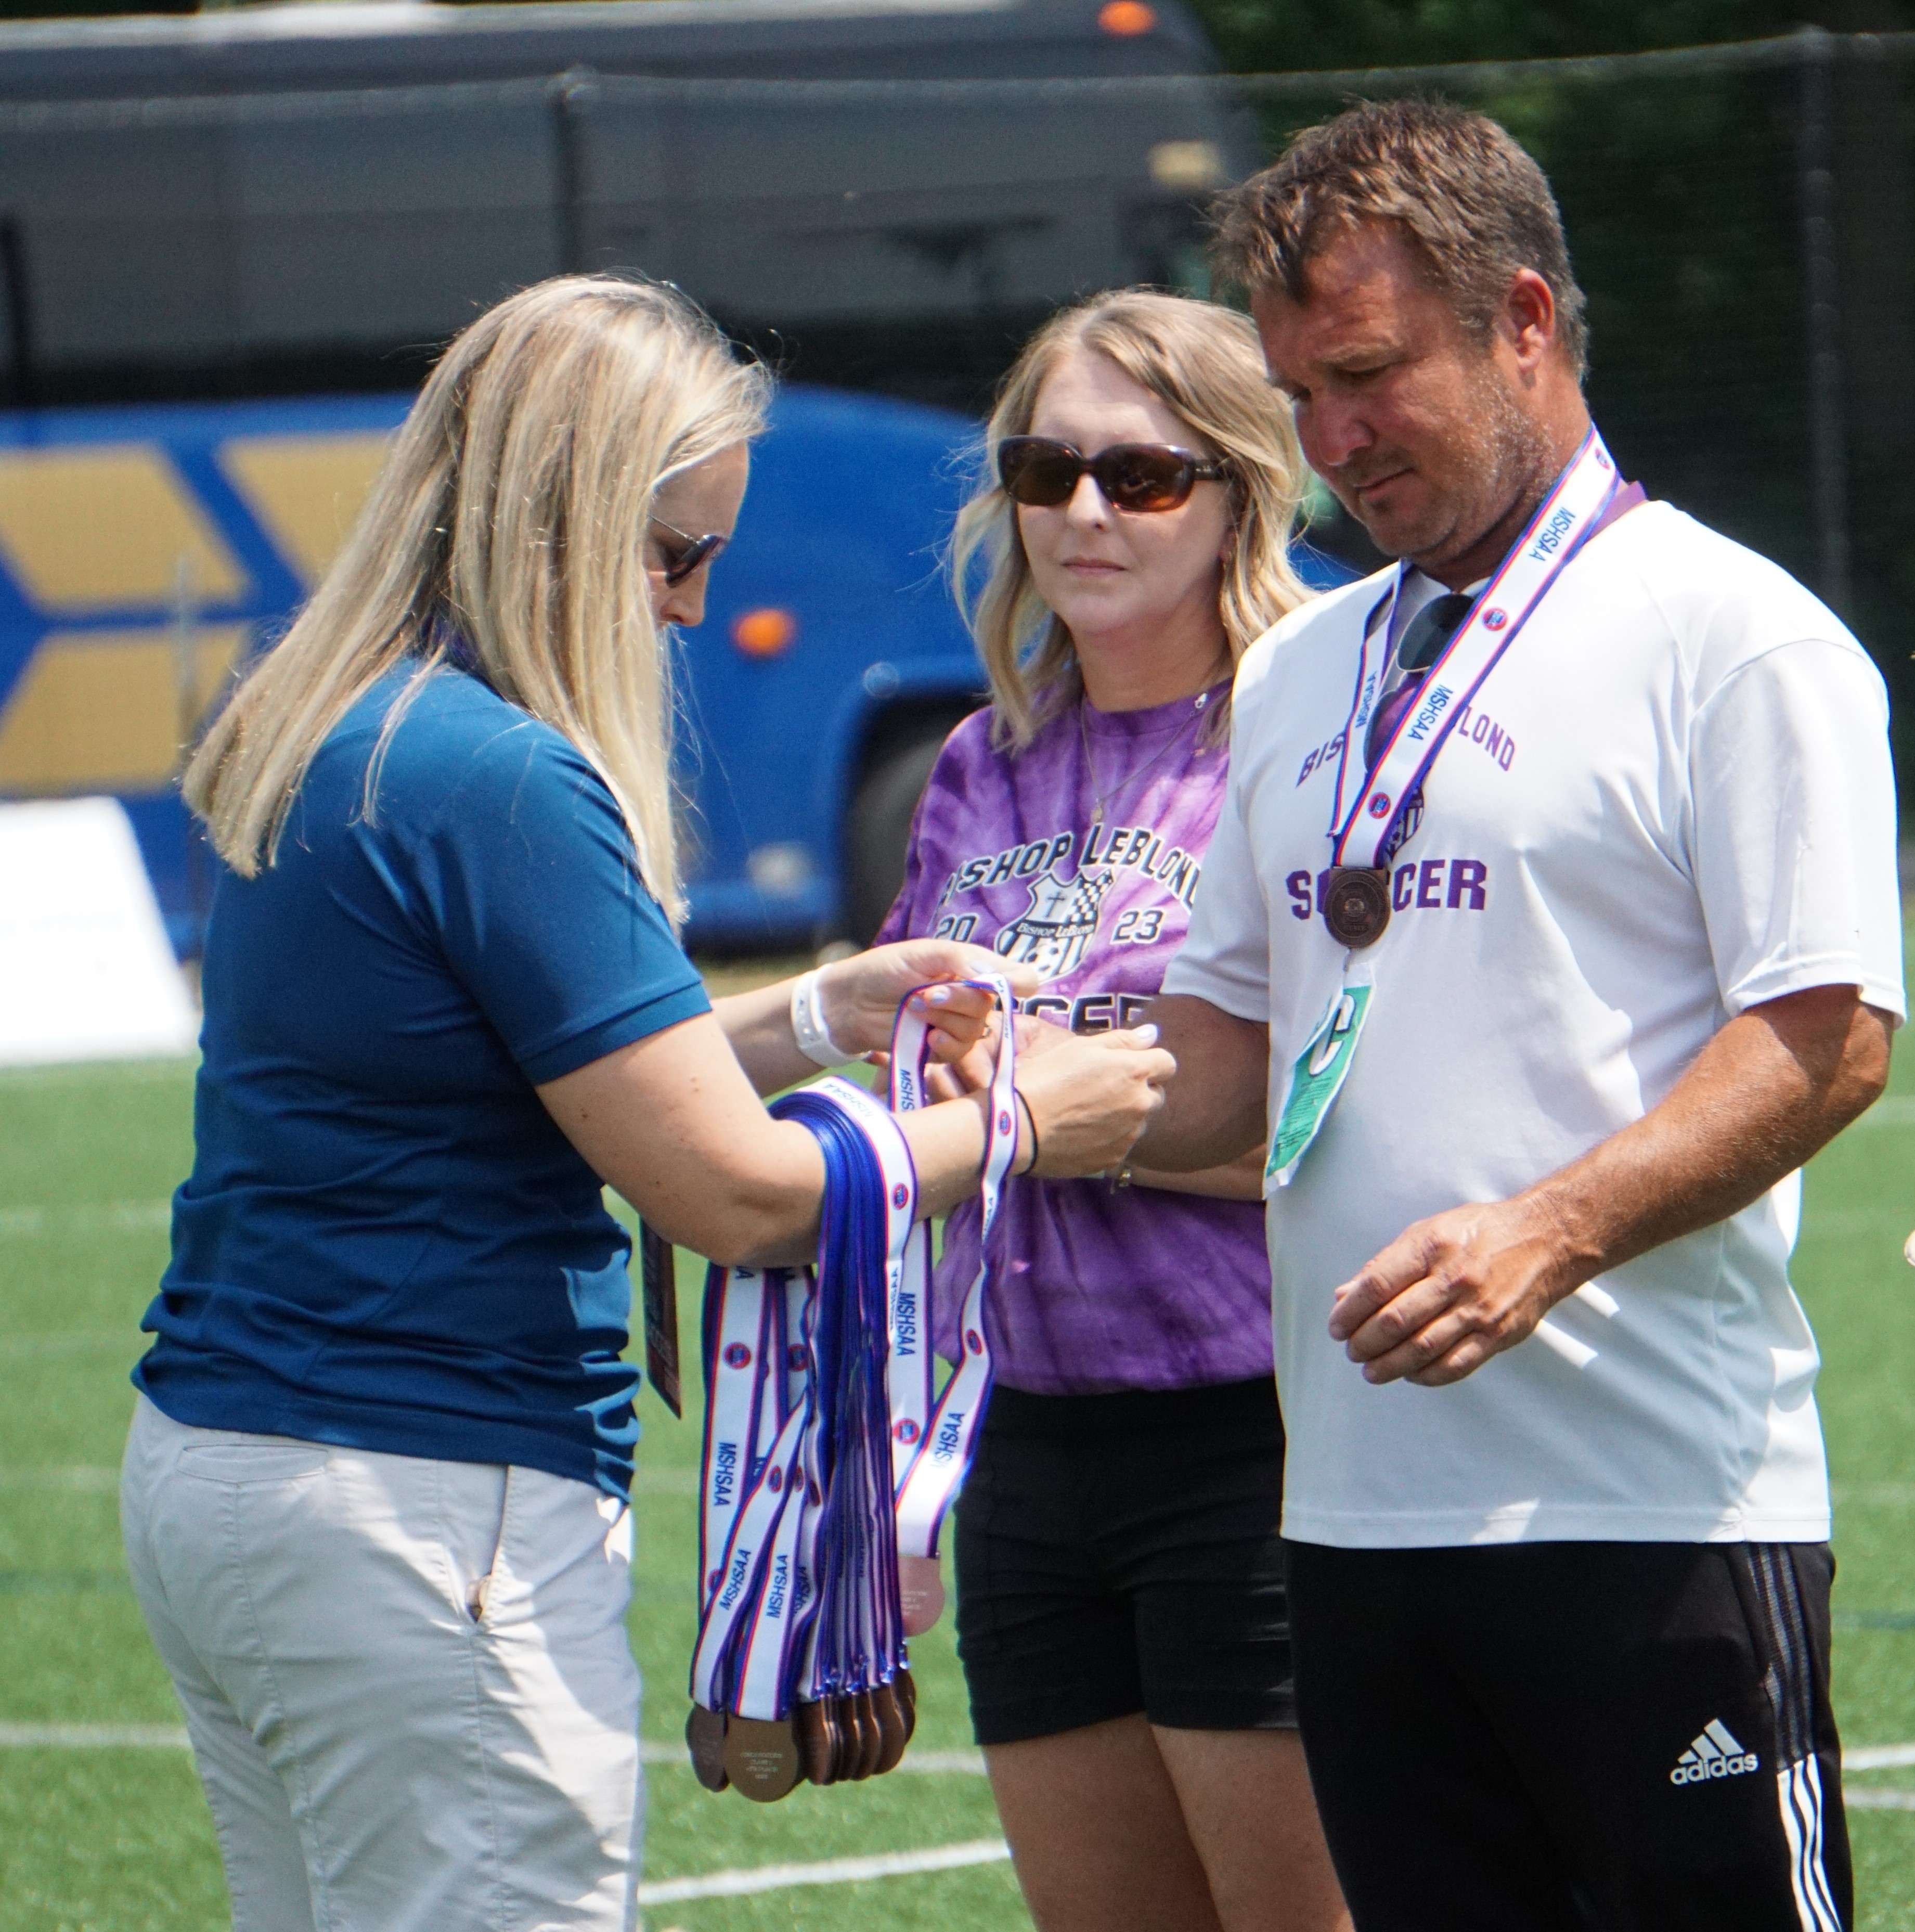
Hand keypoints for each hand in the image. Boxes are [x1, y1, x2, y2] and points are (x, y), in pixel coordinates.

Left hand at [815, 941, 1037, 1061]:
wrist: (849, 1002)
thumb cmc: (883, 970)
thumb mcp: (922, 953)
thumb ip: (962, 960)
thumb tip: (999, 977)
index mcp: (973, 967)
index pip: (1020, 977)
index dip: (1020, 982)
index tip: (1007, 985)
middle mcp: (971, 996)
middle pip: (993, 1004)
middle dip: (958, 998)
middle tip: (925, 993)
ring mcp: (957, 1023)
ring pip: (976, 1029)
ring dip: (944, 1018)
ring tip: (914, 1008)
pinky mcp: (942, 1048)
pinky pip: (959, 1051)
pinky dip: (943, 1043)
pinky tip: (925, 1036)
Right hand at [1015, 1025, 1176, 1177]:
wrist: (1017, 1126)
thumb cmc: (1045, 1077)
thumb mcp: (1080, 1047)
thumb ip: (1122, 1040)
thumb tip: (1152, 1035)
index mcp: (1134, 1071)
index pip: (1167, 1063)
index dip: (1149, 1062)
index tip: (1128, 1065)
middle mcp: (1140, 1104)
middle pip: (1156, 1095)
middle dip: (1139, 1090)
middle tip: (1103, 1088)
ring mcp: (1129, 1135)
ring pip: (1139, 1121)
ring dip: (1124, 1115)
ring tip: (1087, 1112)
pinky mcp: (1114, 1159)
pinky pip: (1121, 1144)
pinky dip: (1109, 1138)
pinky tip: (1081, 1132)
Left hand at [1327, 1194, 1580, 1386]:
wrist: (1545, 1240)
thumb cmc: (1476, 1234)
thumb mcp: (1426, 1232)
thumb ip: (1384, 1265)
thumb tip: (1342, 1296)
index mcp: (1431, 1246)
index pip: (1377, 1285)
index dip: (1350, 1312)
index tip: (1336, 1328)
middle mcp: (1455, 1278)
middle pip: (1396, 1321)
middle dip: (1365, 1343)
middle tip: (1352, 1351)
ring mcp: (1479, 1309)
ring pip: (1422, 1349)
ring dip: (1389, 1366)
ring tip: (1371, 1371)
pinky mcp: (1498, 1334)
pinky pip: (1455, 1365)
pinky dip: (1426, 1376)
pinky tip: (1410, 1375)